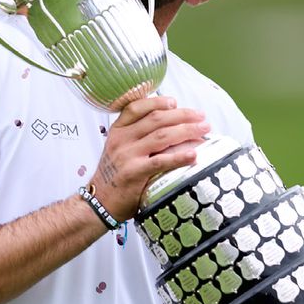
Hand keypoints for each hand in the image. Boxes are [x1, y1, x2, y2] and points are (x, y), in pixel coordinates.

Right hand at [88, 96, 208, 220]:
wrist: (99, 202)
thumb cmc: (115, 175)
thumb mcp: (119, 149)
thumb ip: (137, 136)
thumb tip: (170, 124)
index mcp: (118, 130)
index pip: (137, 107)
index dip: (158, 102)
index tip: (175, 102)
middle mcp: (121, 139)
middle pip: (156, 119)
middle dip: (182, 115)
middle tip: (201, 117)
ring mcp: (127, 155)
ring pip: (162, 136)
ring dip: (186, 131)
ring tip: (204, 130)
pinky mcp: (134, 173)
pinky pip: (161, 161)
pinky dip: (179, 157)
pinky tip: (194, 155)